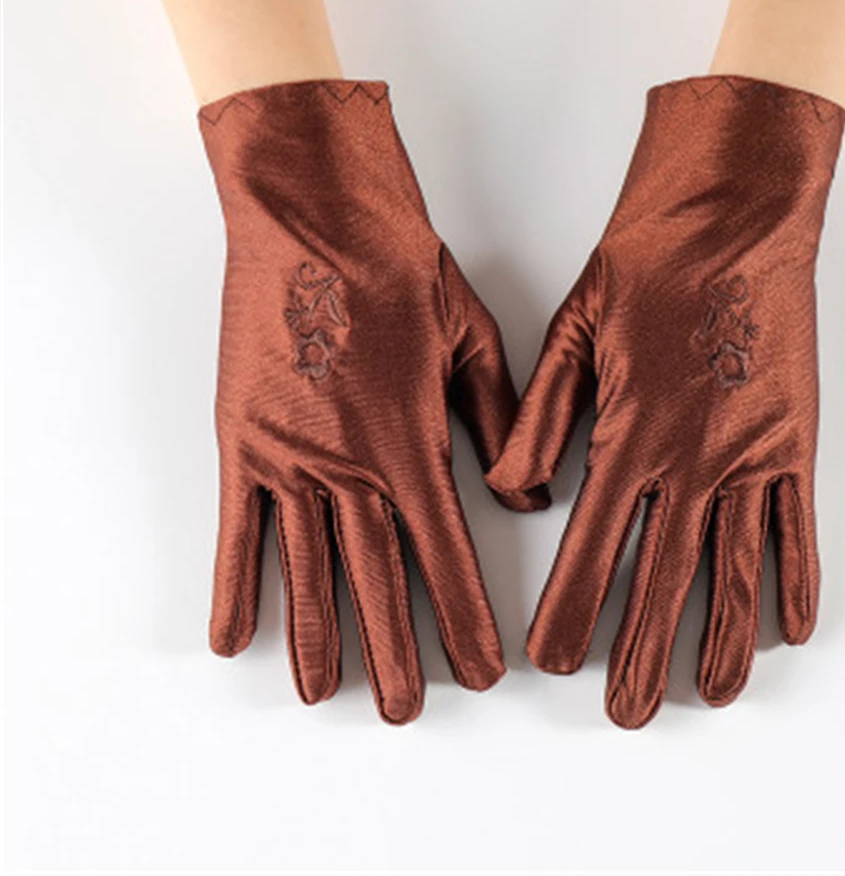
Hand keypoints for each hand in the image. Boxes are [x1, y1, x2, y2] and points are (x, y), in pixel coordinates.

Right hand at [200, 79, 546, 723]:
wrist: (317, 216)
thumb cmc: (399, 270)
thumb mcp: (475, 341)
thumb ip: (503, 425)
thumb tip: (529, 495)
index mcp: (412, 443)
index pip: (445, 555)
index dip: (462, 620)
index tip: (477, 672)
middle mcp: (349, 464)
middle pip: (376, 578)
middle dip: (395, 650)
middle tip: (404, 709)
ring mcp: (289, 455)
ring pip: (306, 567)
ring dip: (317, 636)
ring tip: (324, 693)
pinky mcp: (243, 437)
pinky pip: (237, 529)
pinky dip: (235, 586)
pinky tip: (236, 637)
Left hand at [488, 76, 844, 727]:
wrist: (730, 215)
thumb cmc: (646, 267)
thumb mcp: (571, 336)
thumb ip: (541, 421)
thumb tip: (515, 491)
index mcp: (628, 435)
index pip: (592, 548)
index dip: (572, 610)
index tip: (554, 660)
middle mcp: (692, 458)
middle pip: (663, 578)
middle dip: (640, 651)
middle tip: (624, 711)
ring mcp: (751, 452)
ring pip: (735, 567)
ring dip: (722, 639)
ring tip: (709, 695)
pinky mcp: (794, 437)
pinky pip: (796, 525)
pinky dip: (794, 580)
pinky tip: (787, 626)